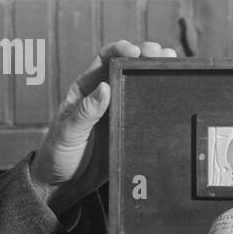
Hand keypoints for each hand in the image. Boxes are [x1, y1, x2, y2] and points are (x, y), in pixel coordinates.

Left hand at [30, 39, 176, 214]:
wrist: (63, 185)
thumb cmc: (57, 155)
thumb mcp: (68, 133)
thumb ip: (85, 112)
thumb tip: (106, 88)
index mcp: (85, 89)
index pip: (104, 59)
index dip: (120, 49)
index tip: (135, 50)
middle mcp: (105, 96)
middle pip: (128, 68)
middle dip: (146, 55)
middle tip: (162, 54)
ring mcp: (119, 112)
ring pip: (140, 87)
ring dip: (157, 73)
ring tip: (174, 65)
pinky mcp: (129, 130)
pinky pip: (147, 112)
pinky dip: (161, 102)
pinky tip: (175, 95)